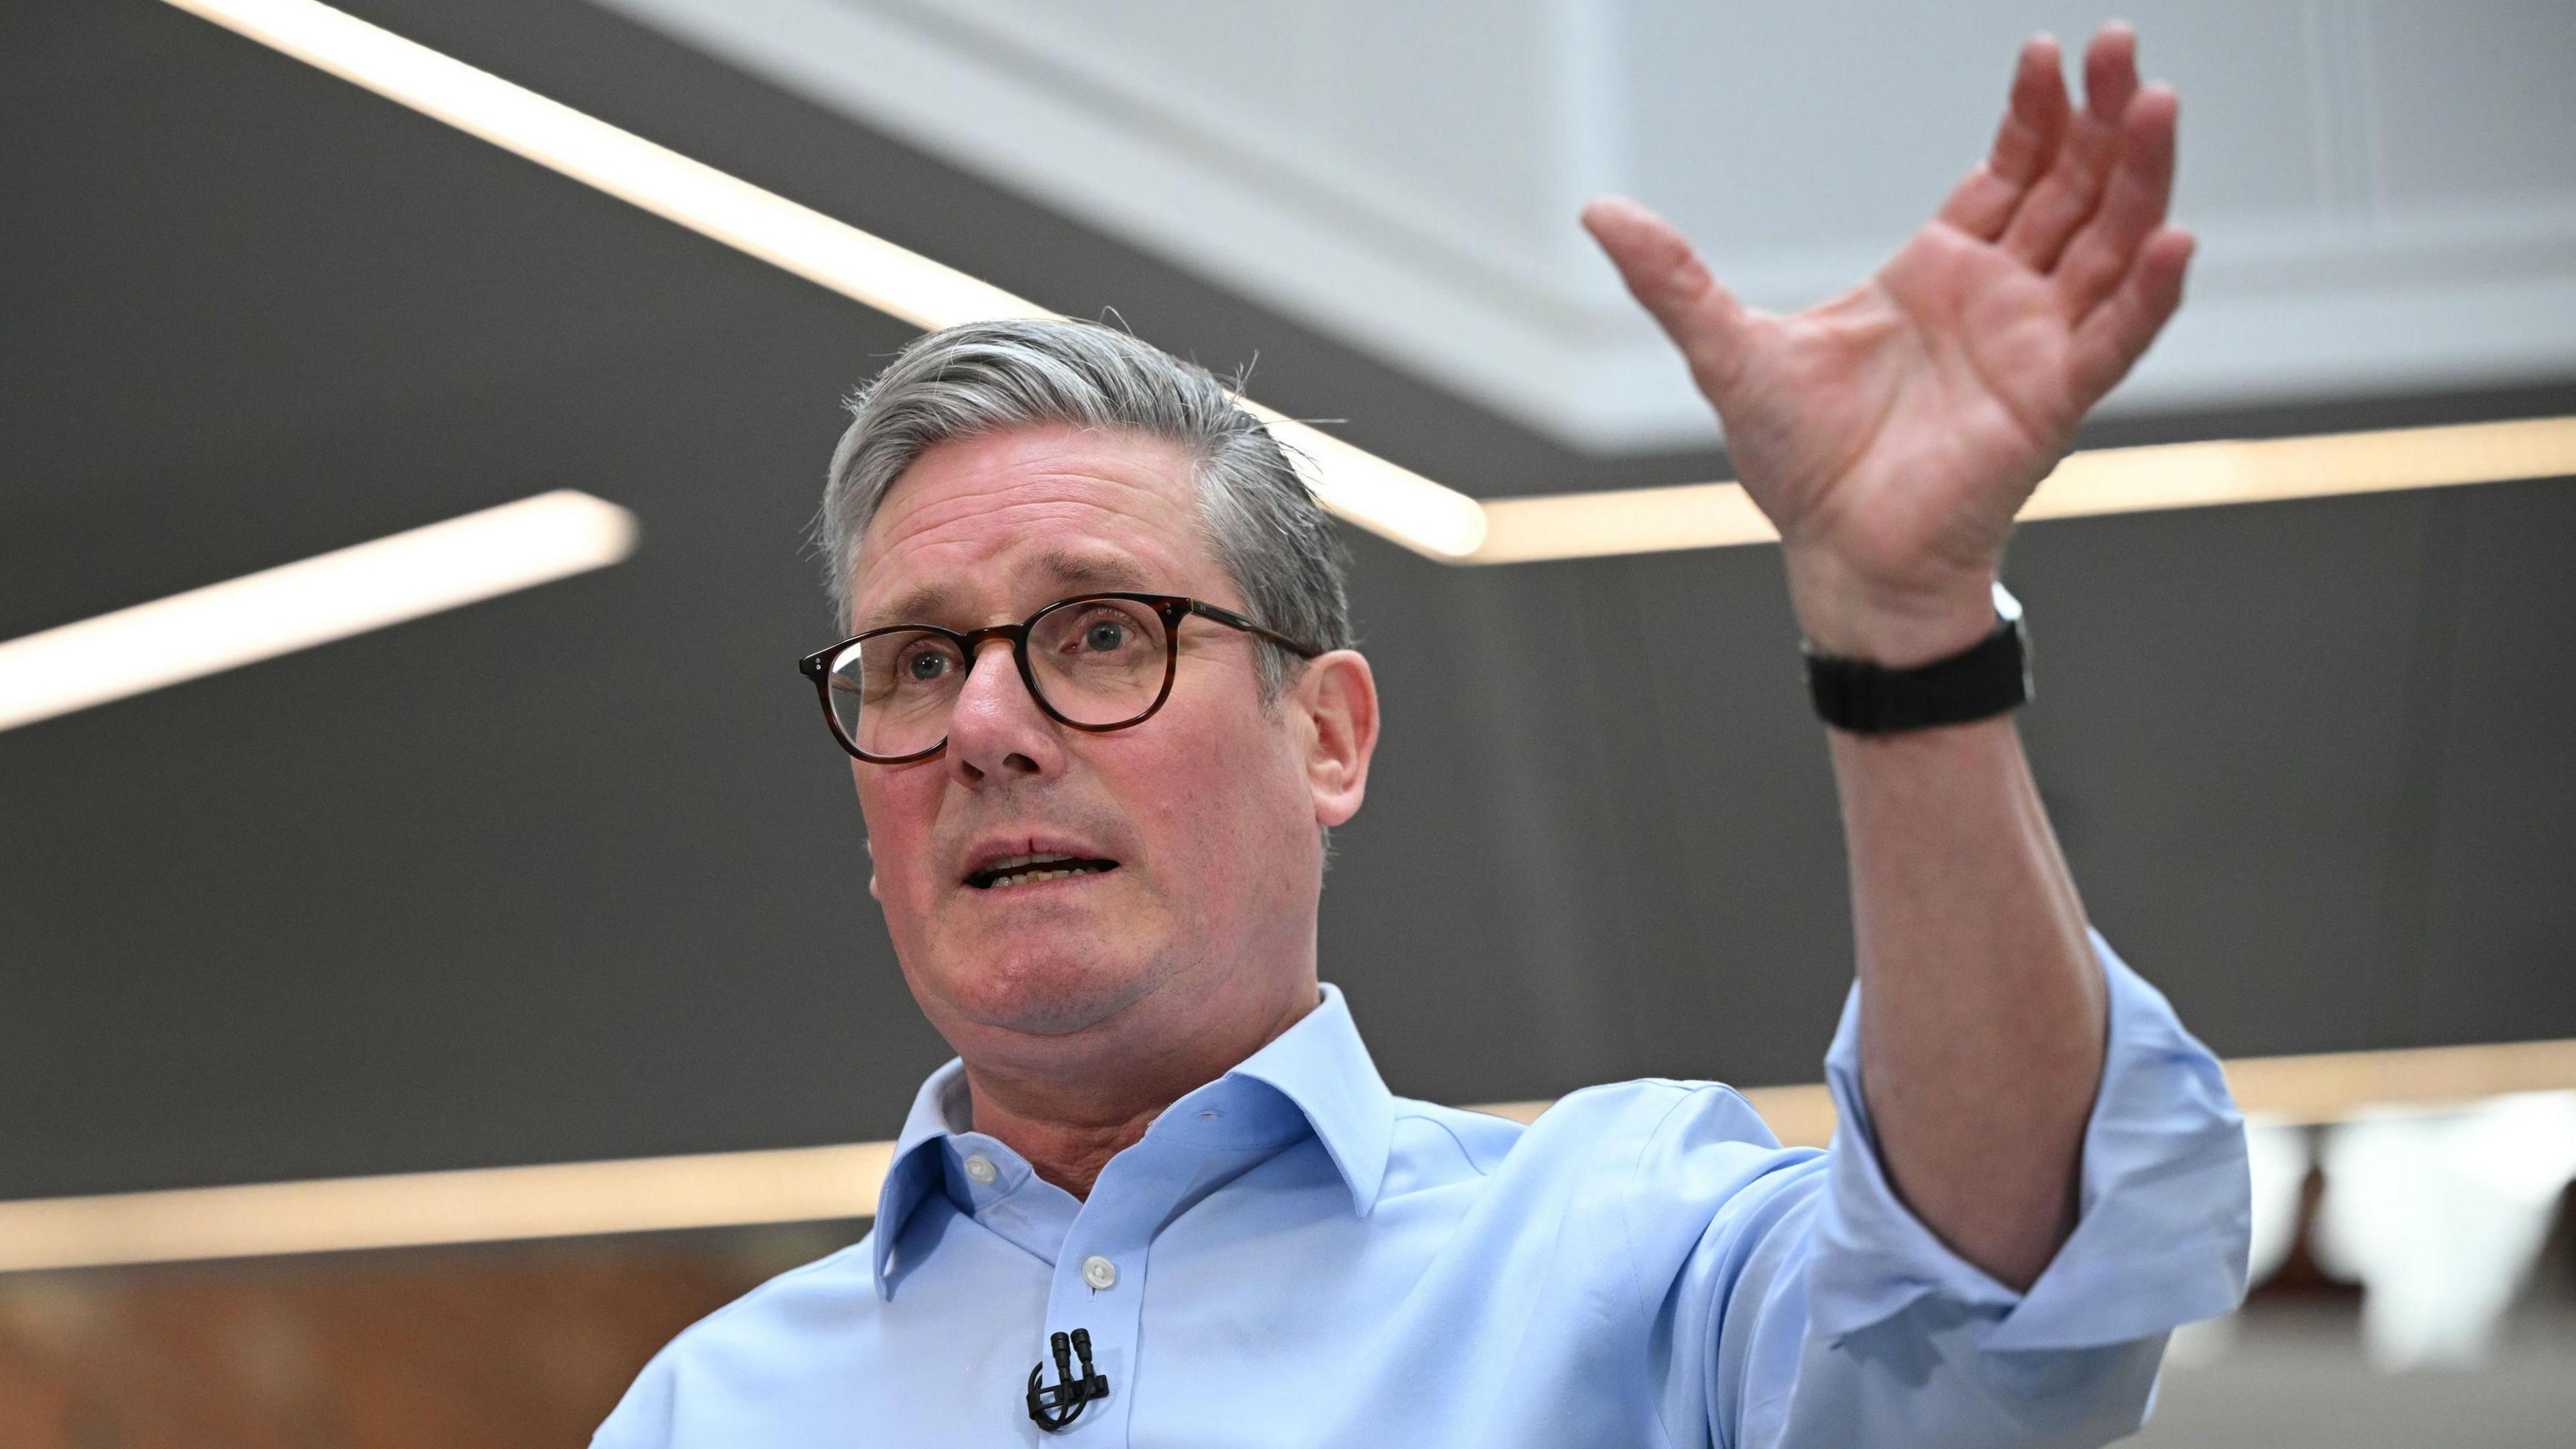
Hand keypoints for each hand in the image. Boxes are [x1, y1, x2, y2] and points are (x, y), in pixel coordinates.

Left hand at [1584, 24, 2188, 663]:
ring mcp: (2035, 346)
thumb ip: (1674, 278)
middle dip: (2101, 116)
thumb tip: (1598, 211)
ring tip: (2158, 105)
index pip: (2008, 170)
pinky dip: (2149, 290)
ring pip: (2110, 242)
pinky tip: (2172, 236)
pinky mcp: (2052, 402)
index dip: (2033, 112)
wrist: (1838, 560)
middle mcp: (2001, 299)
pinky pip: (2118, 337)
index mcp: (1939, 273)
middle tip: (2123, 44)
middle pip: (2073, 187)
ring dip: (2140, 177)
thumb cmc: (1801, 468)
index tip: (2044, 50)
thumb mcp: (1727, 351)